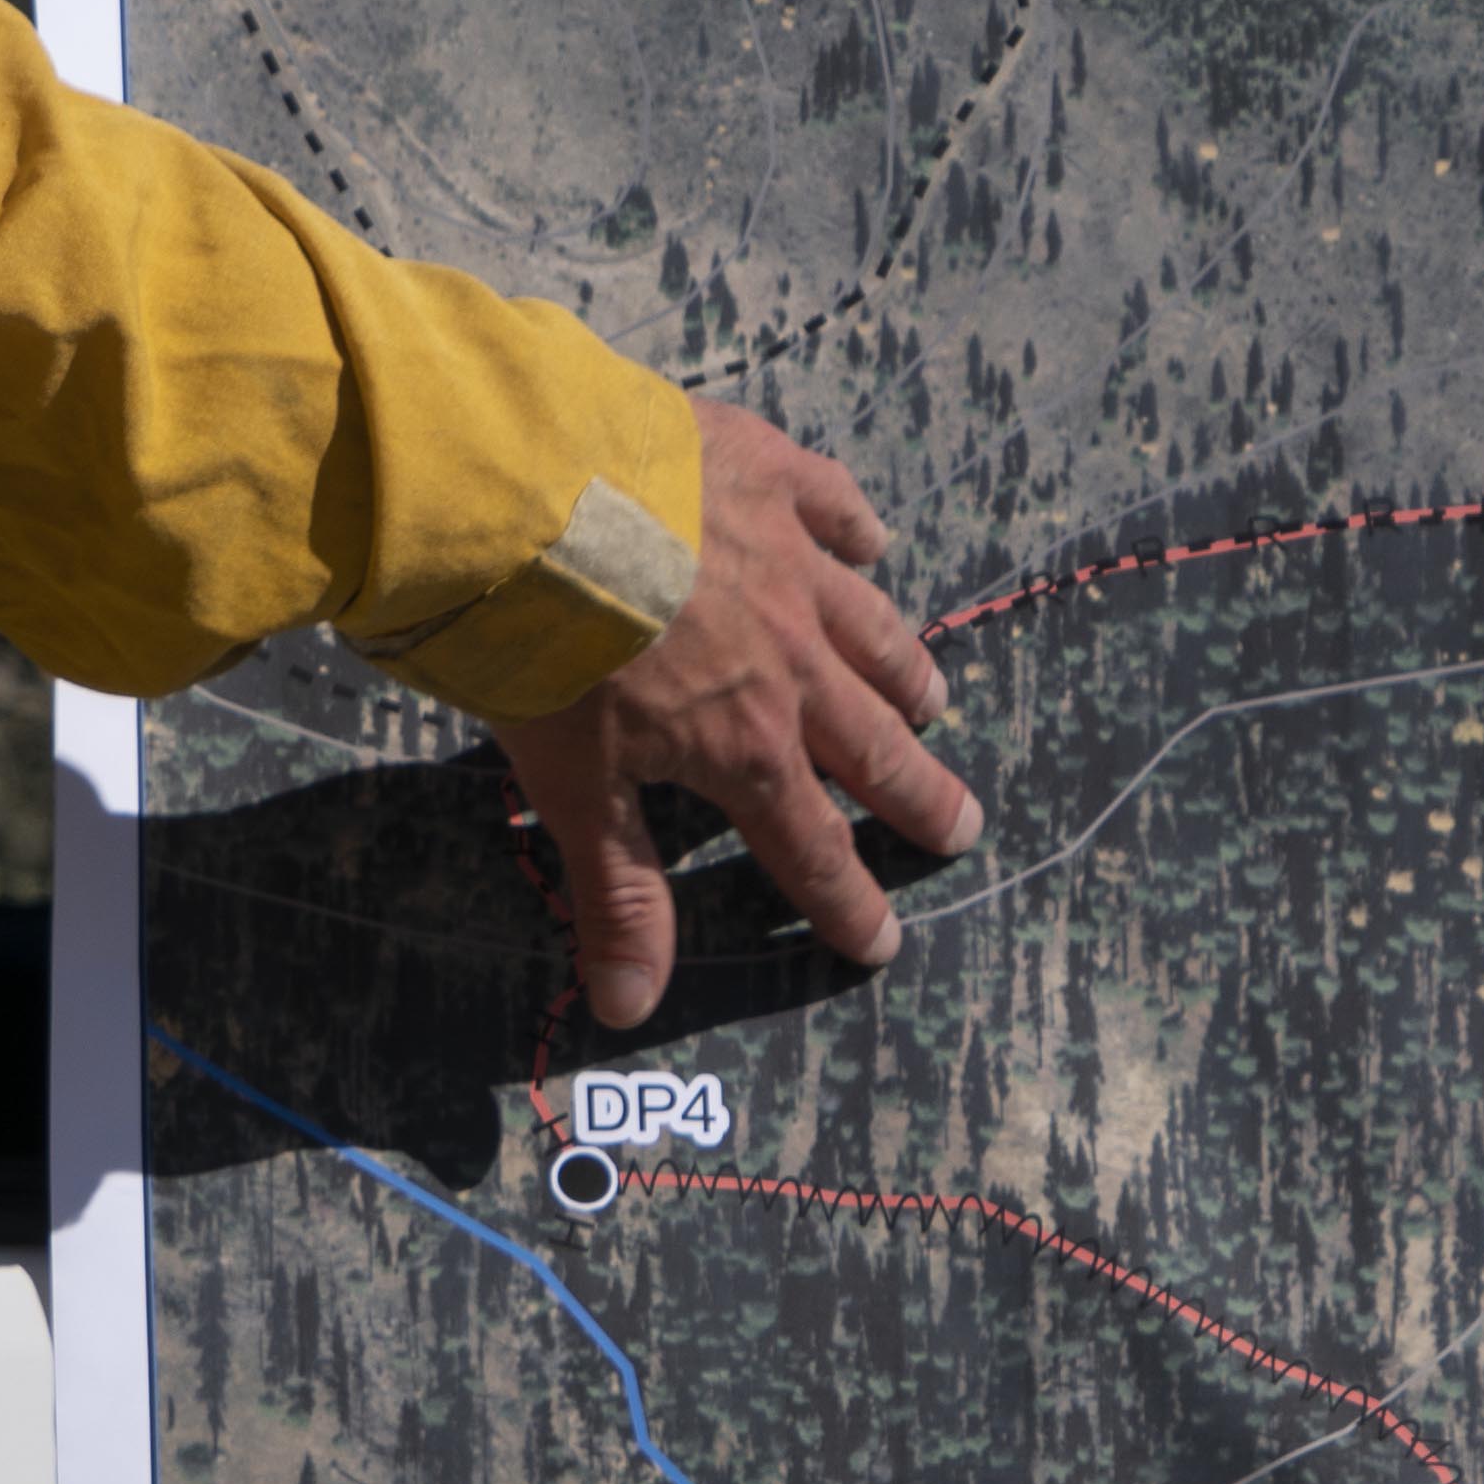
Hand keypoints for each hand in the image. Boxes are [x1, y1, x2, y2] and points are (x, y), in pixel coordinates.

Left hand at [495, 395, 979, 1029]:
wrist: (524, 491)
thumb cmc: (538, 648)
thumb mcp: (572, 787)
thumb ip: (616, 893)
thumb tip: (633, 1009)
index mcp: (747, 744)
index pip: (812, 844)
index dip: (847, 900)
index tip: (881, 941)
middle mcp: (792, 659)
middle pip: (872, 743)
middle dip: (916, 796)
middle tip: (959, 827)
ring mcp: (789, 562)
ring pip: (870, 630)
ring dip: (904, 672)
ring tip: (931, 701)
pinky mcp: (766, 474)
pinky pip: (833, 505)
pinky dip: (856, 528)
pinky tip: (871, 540)